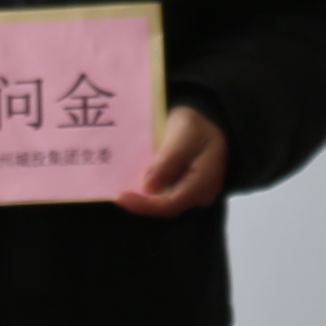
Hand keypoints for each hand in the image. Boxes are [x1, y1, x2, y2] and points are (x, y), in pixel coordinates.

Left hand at [110, 103, 230, 217]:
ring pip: (163, 200)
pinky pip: (164, 192)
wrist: (208, 119)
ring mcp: (193, 193)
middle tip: (116, 192)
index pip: (170, 205)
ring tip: (120, 186)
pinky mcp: (184, 187)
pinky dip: (148, 187)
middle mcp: (200, 195)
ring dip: (142, 195)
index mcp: (203, 183)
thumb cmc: (198, 124)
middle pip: (165, 206)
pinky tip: (131, 180)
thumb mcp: (184, 133)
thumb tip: (148, 187)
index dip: (144, 205)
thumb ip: (168, 160)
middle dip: (140, 200)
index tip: (119, 197)